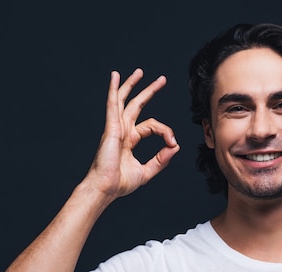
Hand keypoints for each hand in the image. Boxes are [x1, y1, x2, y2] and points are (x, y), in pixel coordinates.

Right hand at [85, 68, 179, 198]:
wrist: (105, 188)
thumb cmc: (120, 183)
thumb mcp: (147, 171)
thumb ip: (161, 159)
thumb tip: (175, 147)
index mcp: (129, 139)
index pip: (151, 126)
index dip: (165, 131)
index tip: (172, 142)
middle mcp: (122, 130)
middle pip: (136, 105)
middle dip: (149, 91)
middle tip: (161, 80)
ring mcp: (115, 127)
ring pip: (124, 100)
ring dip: (132, 84)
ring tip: (140, 72)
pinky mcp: (111, 128)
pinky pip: (113, 104)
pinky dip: (114, 89)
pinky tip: (115, 77)